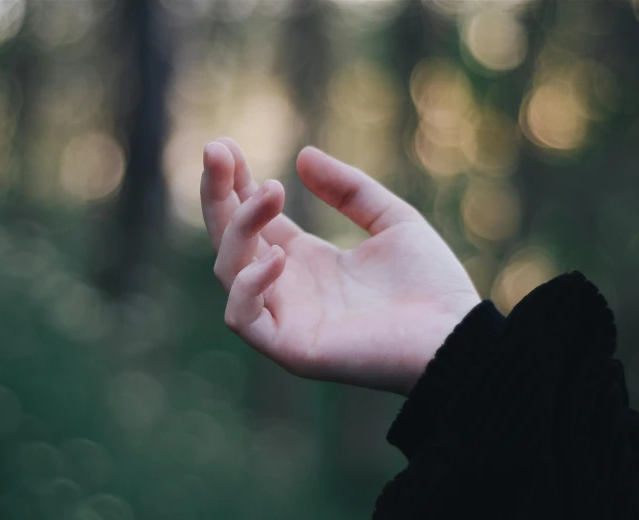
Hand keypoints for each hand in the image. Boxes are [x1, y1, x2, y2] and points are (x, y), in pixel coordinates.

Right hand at [200, 138, 479, 395]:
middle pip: (229, 239)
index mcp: (305, 260)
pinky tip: (277, 254)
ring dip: (237, 227)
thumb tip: (302, 155)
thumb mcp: (393, 219)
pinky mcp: (290, 347)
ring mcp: (284, 318)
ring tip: (269, 192)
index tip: (225, 145)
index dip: (235, 183)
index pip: (253, 220)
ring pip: (228, 270)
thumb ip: (349, 189)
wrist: (456, 335)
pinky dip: (249, 284)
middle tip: (215, 148)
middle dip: (217, 194)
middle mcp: (286, 287)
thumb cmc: (431, 284)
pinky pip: (242, 317)